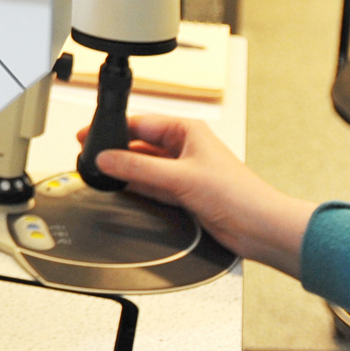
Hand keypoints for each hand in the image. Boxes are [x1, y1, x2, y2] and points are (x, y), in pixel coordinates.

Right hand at [74, 114, 316, 278]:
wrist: (259, 227)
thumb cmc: (238, 194)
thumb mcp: (180, 177)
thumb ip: (139, 167)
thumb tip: (108, 158)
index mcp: (188, 131)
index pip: (141, 123)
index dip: (114, 129)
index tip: (90, 136)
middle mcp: (185, 148)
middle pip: (141, 144)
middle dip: (117, 151)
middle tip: (91, 156)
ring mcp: (184, 172)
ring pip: (145, 166)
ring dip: (127, 171)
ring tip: (103, 174)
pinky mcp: (185, 193)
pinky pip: (153, 185)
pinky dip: (138, 187)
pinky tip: (124, 189)